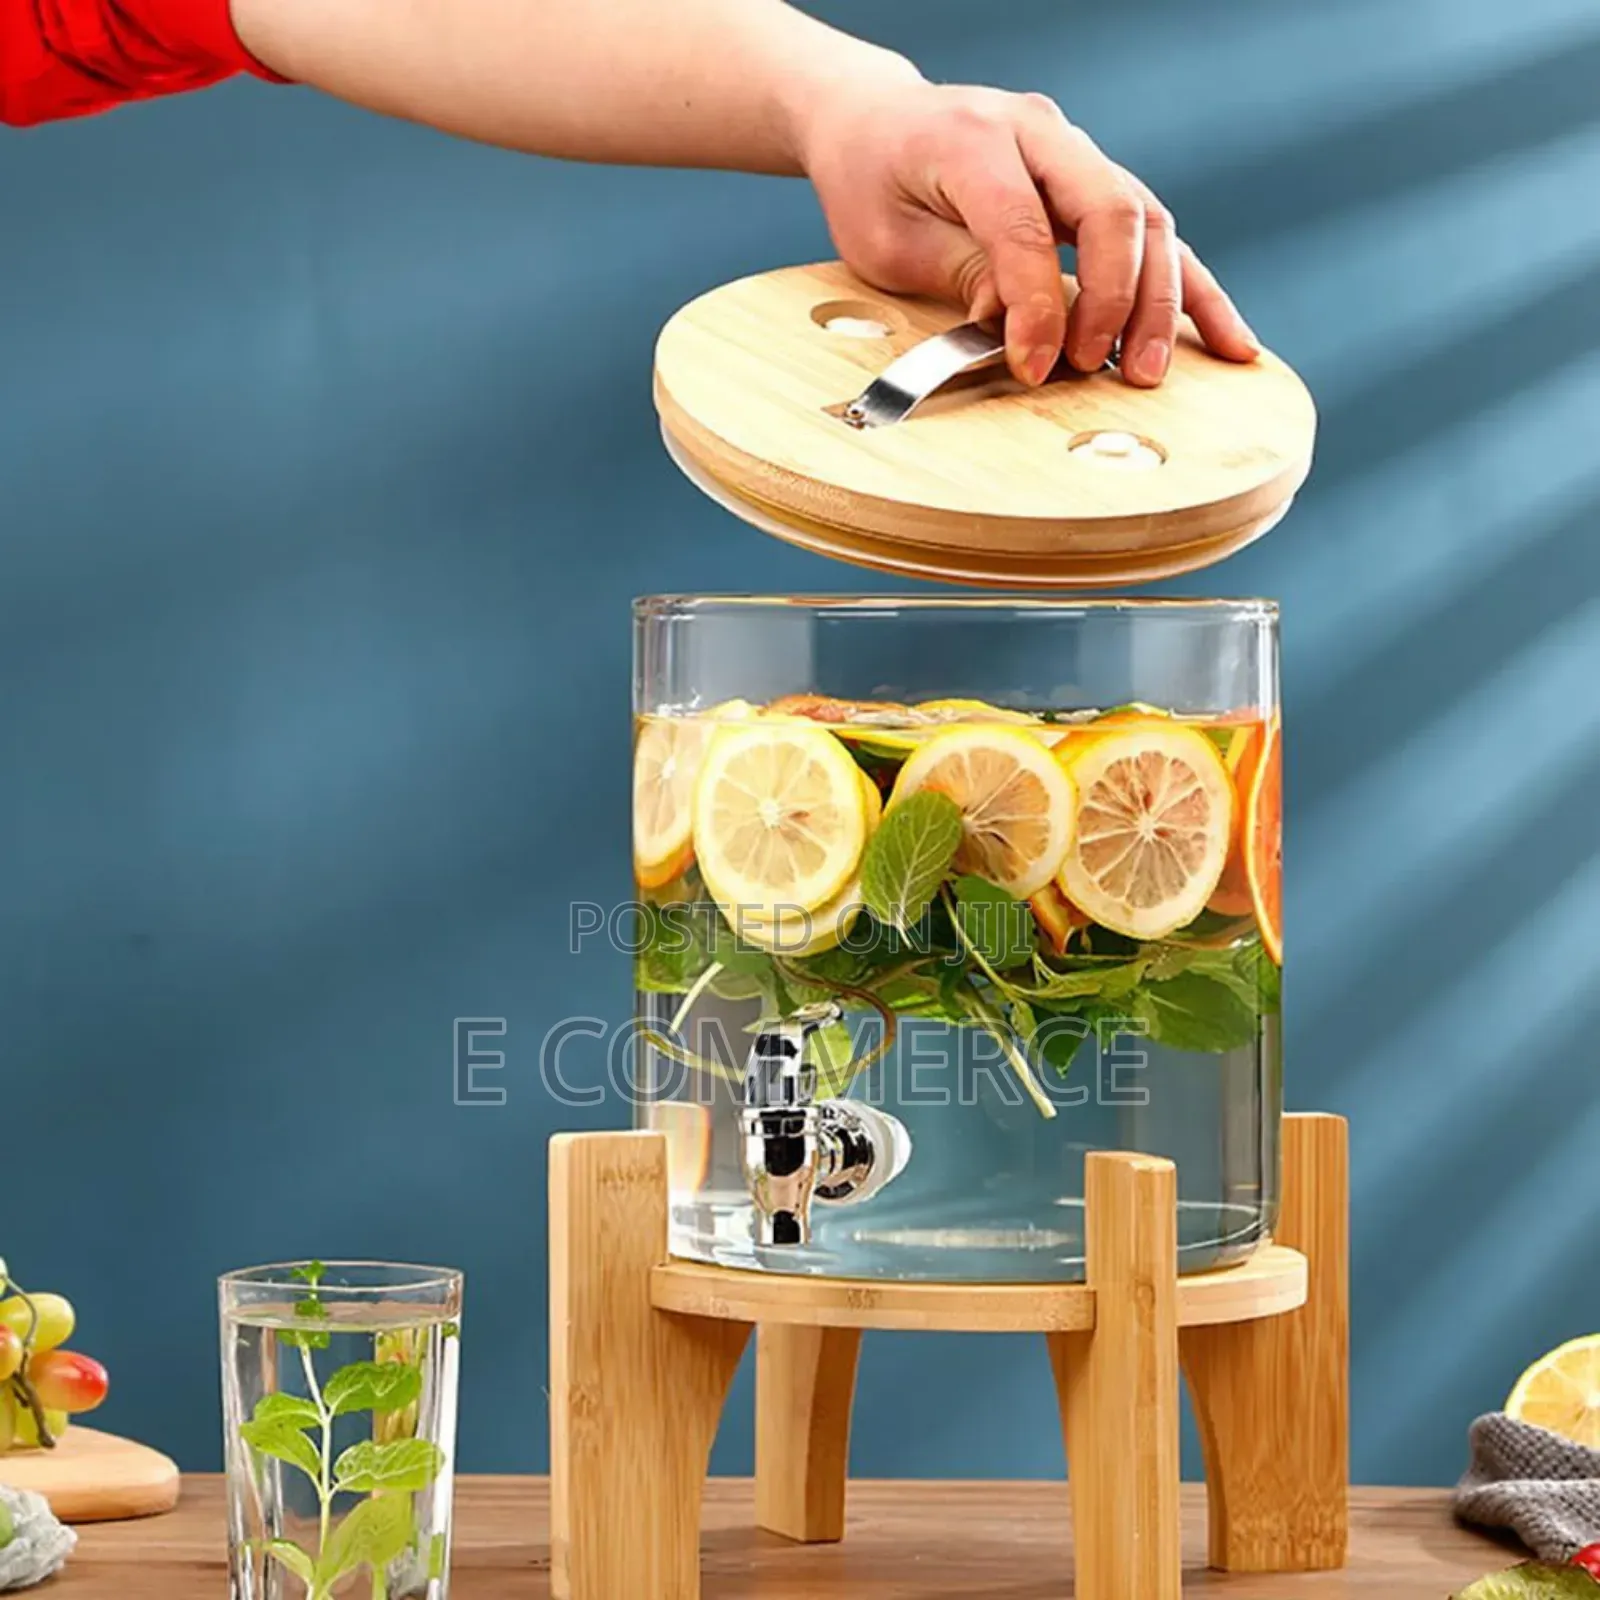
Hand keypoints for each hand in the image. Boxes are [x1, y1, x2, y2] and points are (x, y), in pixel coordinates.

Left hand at [796, 77, 1259, 387]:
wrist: (877, 120)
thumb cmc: (874, 181)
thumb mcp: (888, 239)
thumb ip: (959, 275)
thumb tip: (1016, 331)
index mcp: (975, 139)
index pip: (1026, 228)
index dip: (1037, 307)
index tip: (1035, 369)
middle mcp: (1040, 133)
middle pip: (1111, 212)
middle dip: (1116, 301)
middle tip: (1103, 370)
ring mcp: (1077, 153)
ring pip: (1148, 221)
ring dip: (1162, 303)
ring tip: (1150, 372)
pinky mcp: (1097, 183)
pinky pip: (1158, 235)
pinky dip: (1194, 290)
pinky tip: (1229, 340)